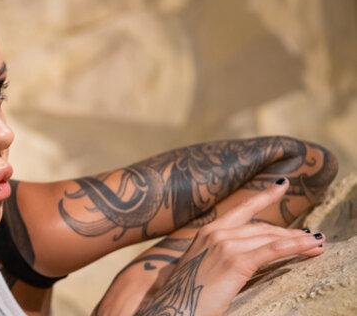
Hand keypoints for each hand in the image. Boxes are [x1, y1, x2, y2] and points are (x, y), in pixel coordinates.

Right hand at [134, 178, 324, 315]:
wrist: (172, 307)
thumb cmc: (185, 292)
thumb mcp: (201, 265)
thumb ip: (218, 254)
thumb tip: (241, 255)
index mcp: (207, 232)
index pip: (242, 210)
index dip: (264, 197)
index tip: (281, 185)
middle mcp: (216, 233)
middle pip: (262, 228)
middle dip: (290, 233)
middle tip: (311, 238)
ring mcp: (225, 245)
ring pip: (271, 237)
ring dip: (298, 241)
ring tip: (316, 245)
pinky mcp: (236, 261)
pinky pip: (273, 250)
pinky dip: (294, 247)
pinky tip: (308, 247)